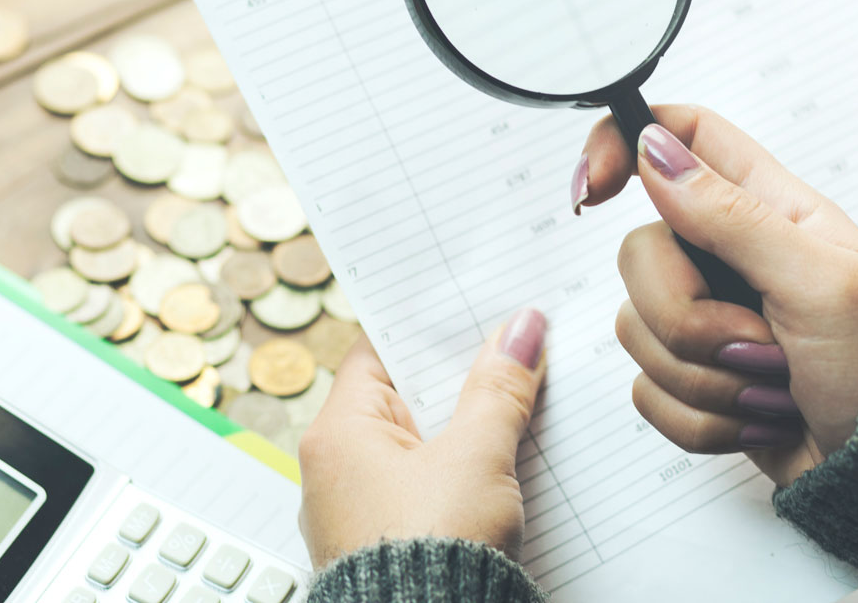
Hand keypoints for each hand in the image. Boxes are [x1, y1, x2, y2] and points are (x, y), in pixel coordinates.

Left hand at [298, 309, 546, 567]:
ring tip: (521, 393)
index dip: (426, 326)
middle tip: (511, 342)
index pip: (378, 351)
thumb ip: (499, 388)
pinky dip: (461, 470)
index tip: (471, 304)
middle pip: (402, 397)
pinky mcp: (388, 543)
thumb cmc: (432, 553)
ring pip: (419, 444)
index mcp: (338, 432)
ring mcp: (360, 510)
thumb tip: (520, 328)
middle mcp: (336, 468)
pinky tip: (505, 461)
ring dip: (466, 424)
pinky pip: (426, 487)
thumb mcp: (476, 456)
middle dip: (458, 374)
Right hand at [574, 105, 857, 485]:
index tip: (596, 190)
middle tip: (762, 341)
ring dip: (709, 378)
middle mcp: (727, 254)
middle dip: (688, 316)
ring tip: (776, 385)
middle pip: (638, 253)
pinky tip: (760, 416)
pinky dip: (704, 418)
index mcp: (766, 207)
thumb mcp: (820, 282)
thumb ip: (733, 215)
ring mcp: (709, 317)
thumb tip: (656, 151)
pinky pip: (647, 391)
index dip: (625, 143)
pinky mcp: (695, 377)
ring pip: (636, 330)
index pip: (679, 136)